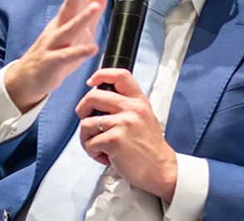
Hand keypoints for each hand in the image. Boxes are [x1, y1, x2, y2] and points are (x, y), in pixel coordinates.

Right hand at [4, 0, 107, 111]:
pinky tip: (92, 48)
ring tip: (94, 6)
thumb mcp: (75, 31)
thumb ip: (89, 10)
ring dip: (82, 17)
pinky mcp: (52, 62)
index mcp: (64, 19)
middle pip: (70, 3)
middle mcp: (58, 27)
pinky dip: (79, 52)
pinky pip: (66, 57)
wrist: (27, 78)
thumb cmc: (54, 53)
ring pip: (68, 29)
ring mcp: (54, 44)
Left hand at [76, 68, 177, 201]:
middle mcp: (132, 109)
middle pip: (93, 96)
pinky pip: (90, 142)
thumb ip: (126, 106)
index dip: (101, 74)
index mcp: (139, 101)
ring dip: (87, 138)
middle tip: (86, 121)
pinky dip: (93, 152)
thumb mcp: (143, 117)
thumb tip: (97, 100)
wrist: (160, 169)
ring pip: (86, 123)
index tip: (91, 82)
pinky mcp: (115, 140)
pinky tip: (105, 156)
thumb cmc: (148, 146)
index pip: (120, 75)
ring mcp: (123, 123)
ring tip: (100, 147)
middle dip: (82, 109)